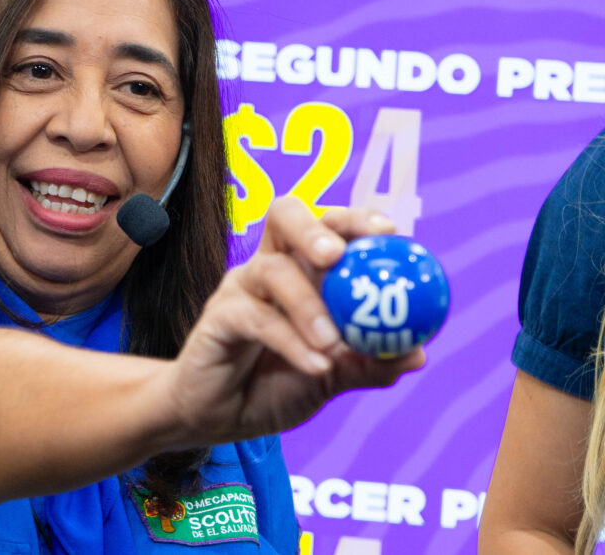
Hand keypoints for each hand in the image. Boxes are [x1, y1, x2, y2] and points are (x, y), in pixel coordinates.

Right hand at [165, 196, 425, 445]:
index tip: (390, 232)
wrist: (220, 420)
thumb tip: (418, 353)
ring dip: (307, 303)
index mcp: (300, 269)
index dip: (356, 220)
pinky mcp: (218, 317)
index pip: (328, 225)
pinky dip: (291, 342)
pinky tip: (315, 365)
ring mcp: (239, 289)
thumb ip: (368, 363)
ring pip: (271, 269)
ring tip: (333, 342)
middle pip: (285, 216)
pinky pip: (256, 318)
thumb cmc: (274, 387)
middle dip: (316, 228)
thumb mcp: (332, 376)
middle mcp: (268, 268)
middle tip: (338, 256)